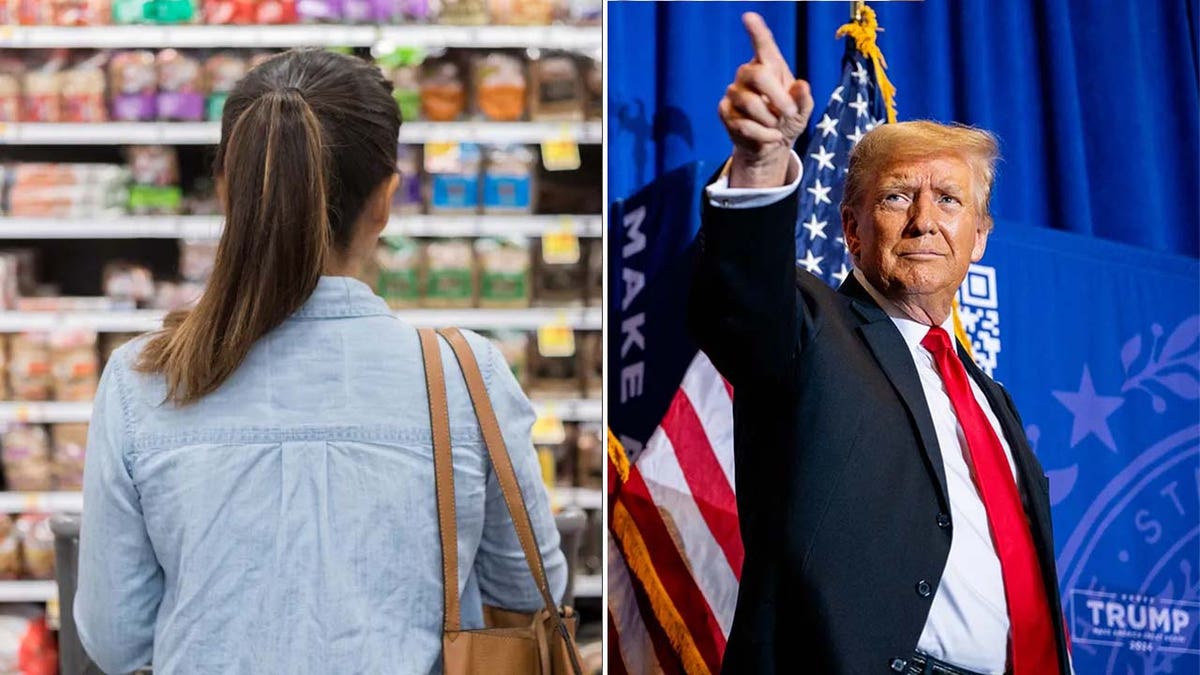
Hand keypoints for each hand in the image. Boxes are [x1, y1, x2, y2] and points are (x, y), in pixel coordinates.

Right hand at [720, 12, 814, 187]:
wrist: (772, 146)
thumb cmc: (788, 119)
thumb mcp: (803, 111)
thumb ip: (804, 99)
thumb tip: (801, 86)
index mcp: (770, 66)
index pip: (763, 46)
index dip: (756, 31)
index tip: (749, 16)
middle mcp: (748, 75)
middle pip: (757, 75)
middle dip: (777, 97)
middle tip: (790, 112)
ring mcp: (734, 92)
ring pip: (750, 103)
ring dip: (770, 120)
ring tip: (776, 125)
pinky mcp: (724, 112)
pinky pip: (744, 124)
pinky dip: (763, 135)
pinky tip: (770, 136)